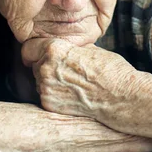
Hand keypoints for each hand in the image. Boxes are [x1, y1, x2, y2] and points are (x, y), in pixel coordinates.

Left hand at [21, 38, 144, 120]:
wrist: (121, 98)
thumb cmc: (111, 70)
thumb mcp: (90, 48)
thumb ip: (69, 47)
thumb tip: (62, 46)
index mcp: (54, 49)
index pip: (29, 47)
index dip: (36, 50)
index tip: (41, 54)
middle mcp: (45, 68)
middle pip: (34, 64)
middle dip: (45, 65)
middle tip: (65, 70)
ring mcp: (45, 88)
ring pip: (39, 80)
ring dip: (50, 81)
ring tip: (73, 83)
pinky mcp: (49, 105)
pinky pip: (45, 96)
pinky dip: (55, 95)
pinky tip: (72, 94)